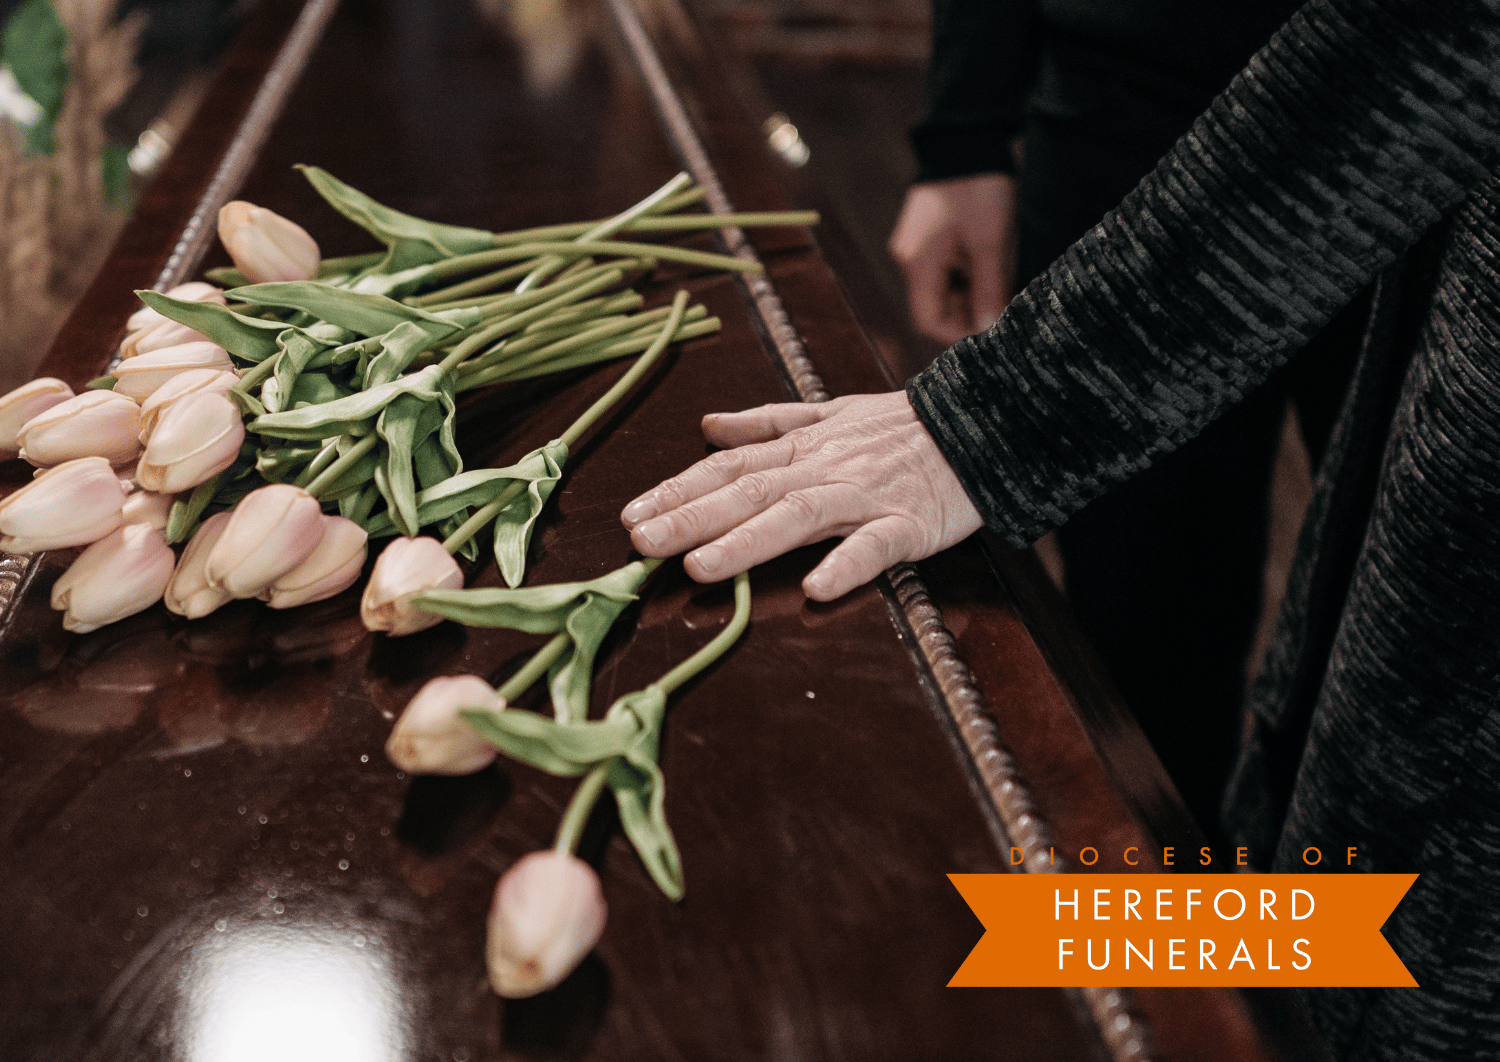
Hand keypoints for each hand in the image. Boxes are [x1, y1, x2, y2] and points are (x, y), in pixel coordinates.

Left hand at [620, 392, 983, 600]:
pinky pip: (875, 546)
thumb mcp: (829, 413)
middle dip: (690, 517)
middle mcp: (823, 470)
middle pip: (748, 492)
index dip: (678, 489)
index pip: (727, 467)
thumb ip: (767, 424)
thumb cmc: (901, 428)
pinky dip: (846, 564)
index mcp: (802, 449)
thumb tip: (707, 426)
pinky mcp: (908, 524)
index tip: (631, 513)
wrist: (980, 423)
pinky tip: (817, 589)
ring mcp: (864, 497)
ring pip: (797, 517)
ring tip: (700, 567)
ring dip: (747, 542)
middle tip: (640, 542)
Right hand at [887, 173, 1018, 344]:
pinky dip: (969, 271)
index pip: (929, 319)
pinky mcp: (929, 234)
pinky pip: (946, 266)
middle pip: (936, 304)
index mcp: (916, 263)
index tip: (991, 327)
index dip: (959, 332)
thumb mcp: (989, 243)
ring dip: (972, 289)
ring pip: (944, 286)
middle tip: (1003, 299)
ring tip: (1001, 274)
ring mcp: (918, 245)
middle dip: (970, 309)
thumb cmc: (977, 189)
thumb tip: (988, 329)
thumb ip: (989, 289)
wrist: (967, 137)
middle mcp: (910, 258)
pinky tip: (991, 257)